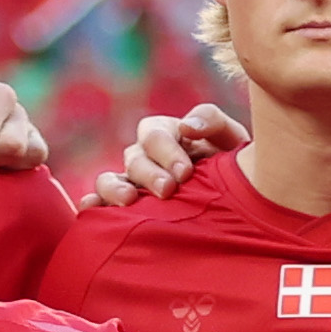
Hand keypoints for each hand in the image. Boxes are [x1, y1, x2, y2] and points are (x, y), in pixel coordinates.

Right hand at [83, 100, 246, 207]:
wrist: (240, 205)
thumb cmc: (235, 168)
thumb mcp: (232, 140)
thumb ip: (213, 122)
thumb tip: (186, 126)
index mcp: (168, 135)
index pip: (154, 134)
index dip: (167, 151)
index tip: (186, 173)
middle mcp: (146, 157)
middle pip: (134, 158)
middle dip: (150, 174)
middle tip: (168, 190)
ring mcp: (132, 184)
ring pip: (109, 178)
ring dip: (115, 188)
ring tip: (129, 201)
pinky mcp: (126, 209)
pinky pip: (101, 203)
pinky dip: (93, 203)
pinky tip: (90, 209)